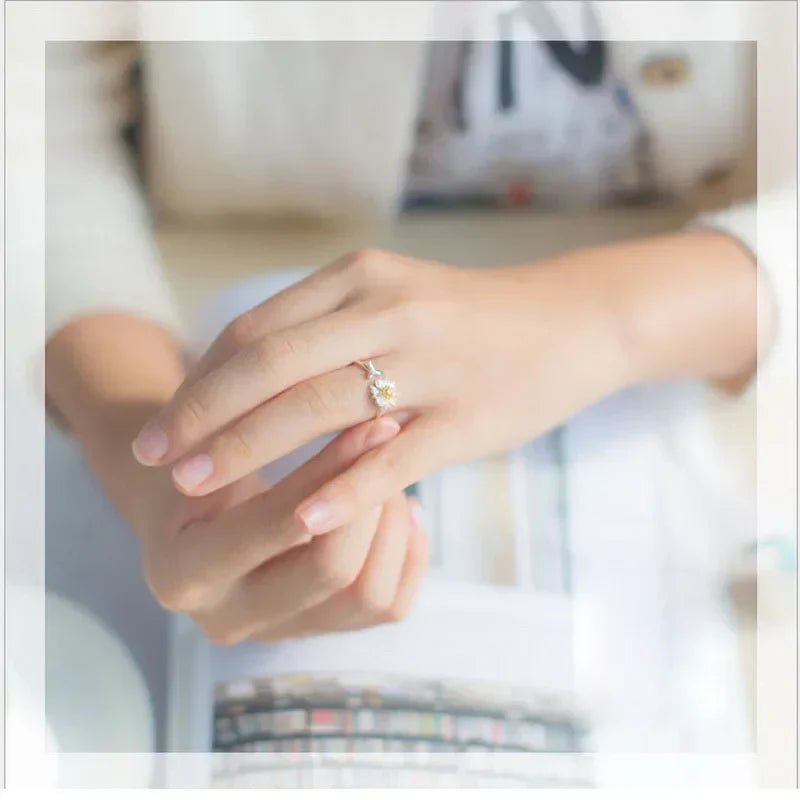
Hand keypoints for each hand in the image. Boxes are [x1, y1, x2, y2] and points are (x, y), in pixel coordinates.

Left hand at [132, 248, 631, 534]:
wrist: (570, 322)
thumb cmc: (469, 320)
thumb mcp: (393, 299)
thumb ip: (327, 328)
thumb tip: (250, 372)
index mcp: (361, 279)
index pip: (256, 330)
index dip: (200, 378)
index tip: (168, 421)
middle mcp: (388, 311)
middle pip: (270, 363)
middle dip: (201, 413)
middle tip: (156, 458)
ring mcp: (430, 364)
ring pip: (319, 407)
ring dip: (248, 449)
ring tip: (196, 487)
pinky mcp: (466, 418)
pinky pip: (391, 457)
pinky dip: (340, 488)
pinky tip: (298, 521)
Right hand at [137, 416, 428, 644]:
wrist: (181, 501)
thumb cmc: (193, 460)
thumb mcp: (201, 442)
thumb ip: (243, 435)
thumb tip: (321, 408)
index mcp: (183, 571)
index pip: (280, 525)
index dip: (333, 471)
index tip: (374, 421)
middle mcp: (226, 618)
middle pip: (331, 571)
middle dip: (369, 502)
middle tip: (389, 446)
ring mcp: (276, 631)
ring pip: (369, 596)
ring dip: (391, 529)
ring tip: (390, 476)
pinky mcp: (315, 631)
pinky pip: (388, 606)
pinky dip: (406, 554)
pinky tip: (401, 508)